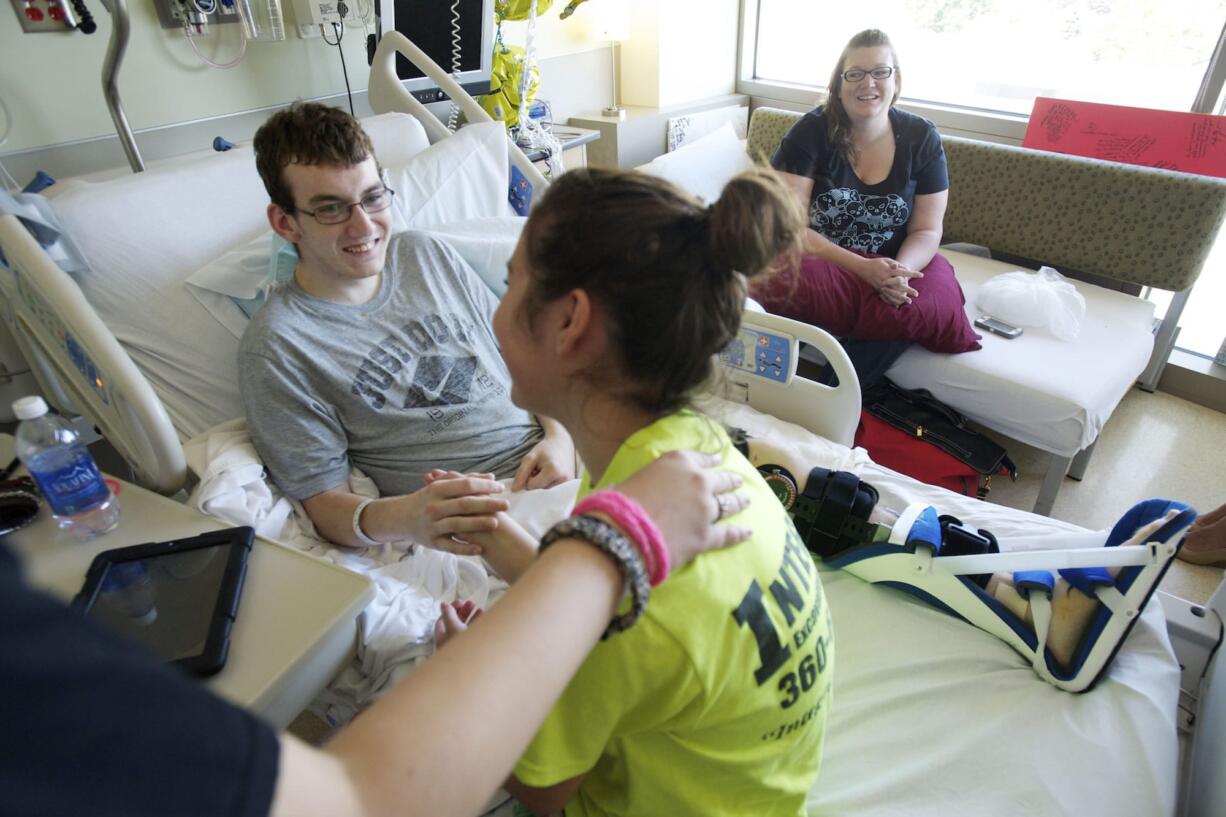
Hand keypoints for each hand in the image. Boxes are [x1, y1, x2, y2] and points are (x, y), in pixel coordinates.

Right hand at [391, 473, 509, 554]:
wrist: (400, 517)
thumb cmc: (427, 499)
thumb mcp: (441, 486)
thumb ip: (466, 480)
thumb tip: (491, 477)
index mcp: (437, 490)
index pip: (465, 485)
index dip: (484, 486)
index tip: (500, 487)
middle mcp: (434, 507)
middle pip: (464, 504)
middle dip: (487, 504)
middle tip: (506, 505)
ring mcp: (432, 525)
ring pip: (458, 525)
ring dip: (478, 524)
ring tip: (496, 523)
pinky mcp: (432, 542)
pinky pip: (450, 546)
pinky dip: (465, 548)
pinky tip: (480, 549)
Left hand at [433, 599, 482, 648]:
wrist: (475, 668)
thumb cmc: (460, 648)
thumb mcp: (453, 627)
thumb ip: (448, 614)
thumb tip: (444, 605)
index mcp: (442, 638)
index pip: (442, 620)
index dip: (450, 609)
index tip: (460, 602)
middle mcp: (450, 642)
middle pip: (454, 623)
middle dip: (462, 611)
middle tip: (471, 603)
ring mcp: (461, 646)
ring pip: (465, 628)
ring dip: (472, 617)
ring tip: (480, 609)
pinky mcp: (472, 650)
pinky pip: (473, 634)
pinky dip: (477, 625)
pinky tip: (484, 619)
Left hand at [512, 432, 575, 490]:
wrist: (563, 444)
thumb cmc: (545, 450)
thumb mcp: (530, 458)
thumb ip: (521, 473)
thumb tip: (515, 490)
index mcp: (553, 471)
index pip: (532, 486)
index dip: (530, 477)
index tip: (535, 468)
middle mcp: (563, 480)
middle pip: (540, 492)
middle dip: (537, 483)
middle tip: (542, 470)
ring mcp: (569, 485)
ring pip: (546, 495)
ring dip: (543, 485)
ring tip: (547, 473)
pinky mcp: (571, 487)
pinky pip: (554, 494)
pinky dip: (550, 486)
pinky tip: (553, 477)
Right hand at [614, 450, 751, 569]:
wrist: (624, 532)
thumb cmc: (619, 503)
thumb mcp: (632, 478)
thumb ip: (647, 481)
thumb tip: (636, 488)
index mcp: (678, 462)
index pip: (700, 458)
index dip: (711, 460)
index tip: (718, 460)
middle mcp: (697, 481)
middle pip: (721, 480)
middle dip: (730, 481)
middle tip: (738, 481)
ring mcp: (706, 509)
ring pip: (729, 505)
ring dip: (738, 502)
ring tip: (746, 501)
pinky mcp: (707, 535)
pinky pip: (728, 534)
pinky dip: (740, 533)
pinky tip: (748, 532)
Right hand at [855, 256, 920, 305]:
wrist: (862, 268)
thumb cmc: (876, 263)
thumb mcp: (886, 260)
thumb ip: (896, 264)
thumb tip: (906, 268)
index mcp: (888, 270)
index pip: (903, 272)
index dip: (913, 274)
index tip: (921, 275)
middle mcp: (885, 278)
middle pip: (899, 285)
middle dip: (908, 290)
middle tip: (917, 294)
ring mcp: (881, 285)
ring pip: (893, 293)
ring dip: (902, 298)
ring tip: (909, 301)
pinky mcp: (878, 289)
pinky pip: (886, 296)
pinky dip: (893, 300)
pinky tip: (899, 304)